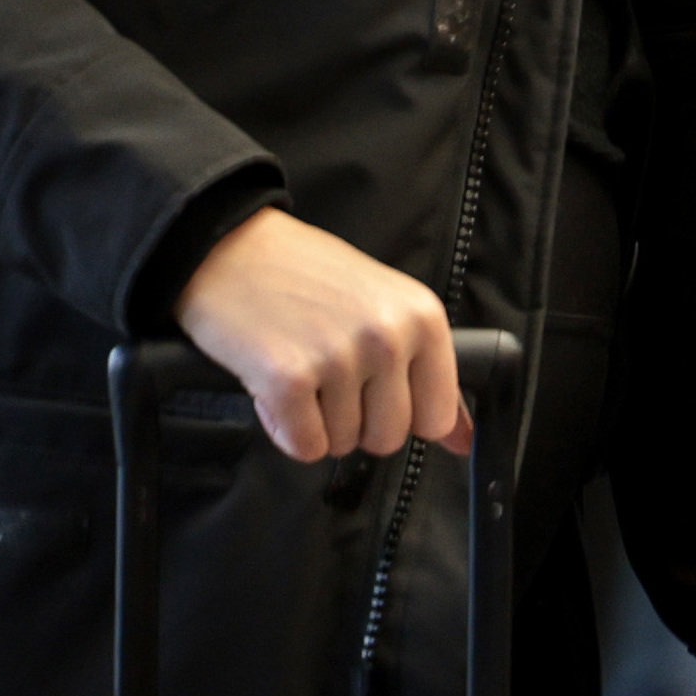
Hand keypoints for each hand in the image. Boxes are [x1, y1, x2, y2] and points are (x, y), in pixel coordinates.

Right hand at [177, 211, 462, 465]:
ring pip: (342, 444)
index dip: (403, 415)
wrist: (232, 248)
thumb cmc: (309, 276)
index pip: (438, 415)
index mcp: (423, 317)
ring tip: (301, 367)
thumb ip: (428, 371)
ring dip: (316, 421)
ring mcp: (339, 358)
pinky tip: (275, 387)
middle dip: (356, 422)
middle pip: (389, 438)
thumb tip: (463, 438)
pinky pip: (303, 447)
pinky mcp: (288, 380)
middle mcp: (388, 337)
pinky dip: (285, 429)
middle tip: (330, 377)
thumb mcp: (385, 306)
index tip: (377, 393)